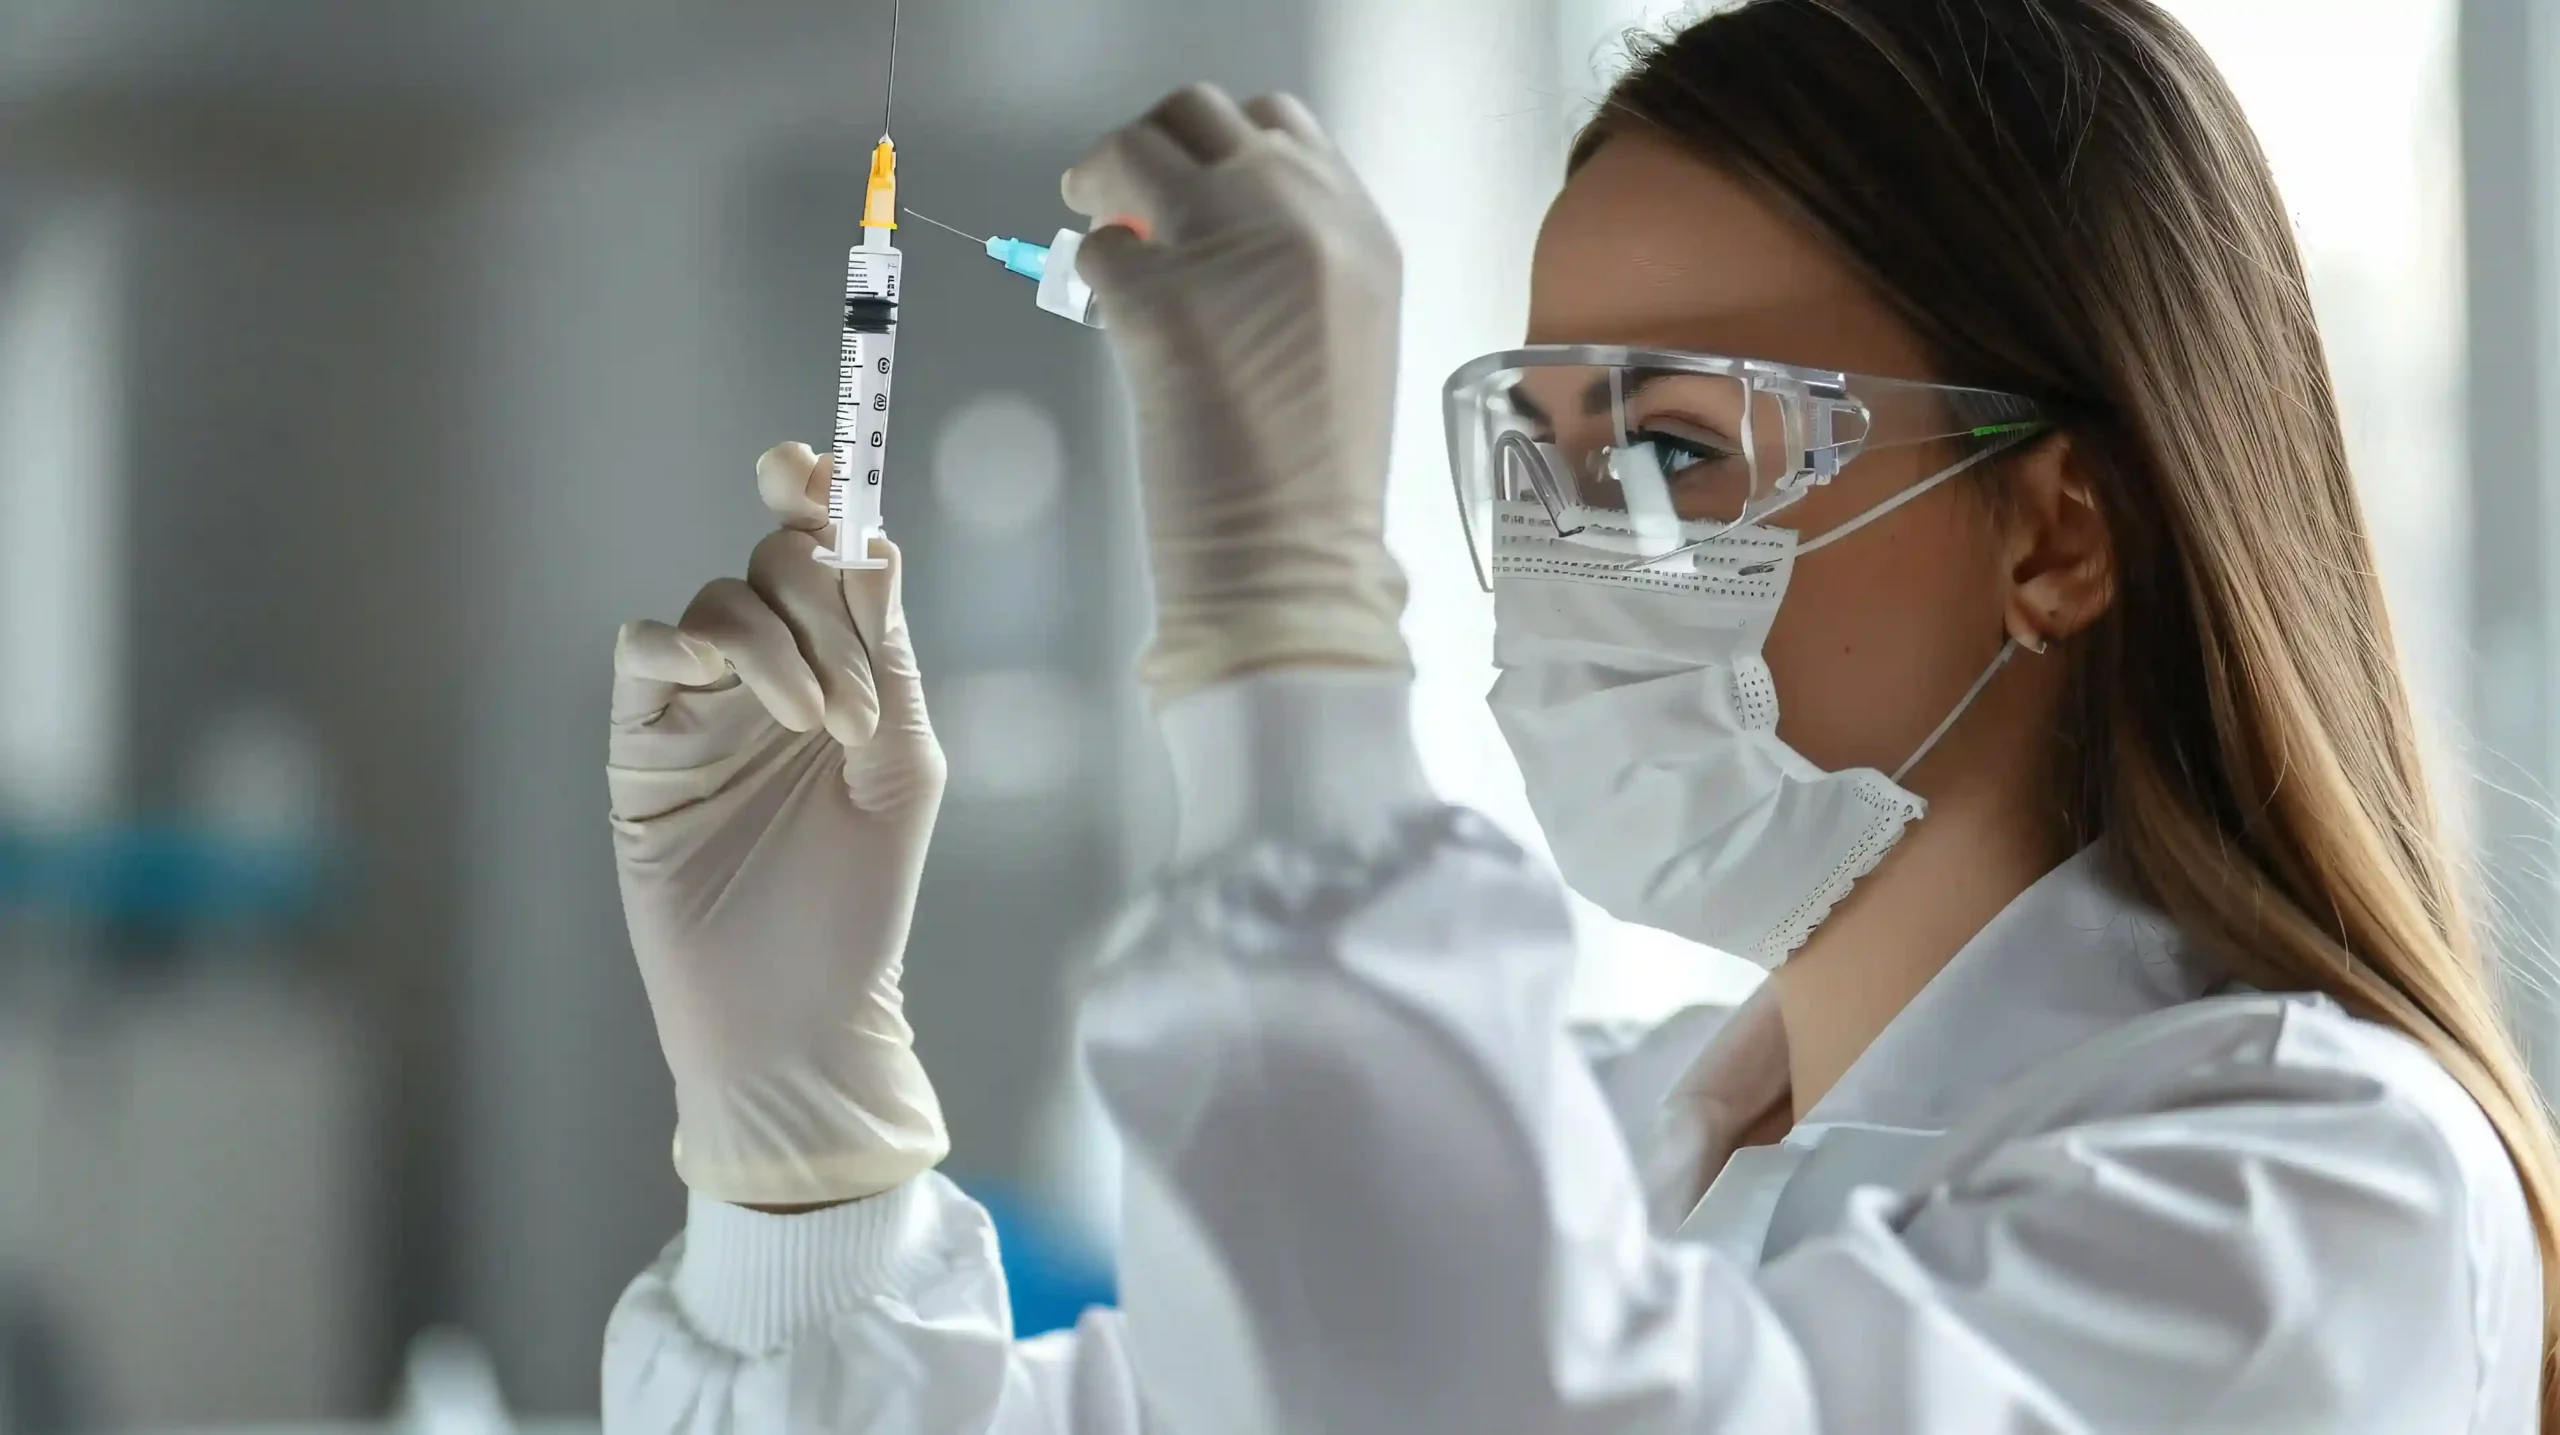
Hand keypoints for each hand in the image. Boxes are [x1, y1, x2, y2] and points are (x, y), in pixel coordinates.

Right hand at [609, 442, 947, 1205]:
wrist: (794, 1011)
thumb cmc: (857, 905)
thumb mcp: (904, 769)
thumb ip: (889, 656)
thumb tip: (872, 543)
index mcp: (836, 676)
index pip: (822, 559)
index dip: (818, 498)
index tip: (824, 464)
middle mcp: (764, 678)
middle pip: (774, 562)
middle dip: (820, 591)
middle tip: (859, 695)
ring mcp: (698, 707)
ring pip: (717, 600)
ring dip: (782, 641)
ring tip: (822, 726)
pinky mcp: (641, 743)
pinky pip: (646, 649)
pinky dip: (697, 645)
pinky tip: (744, 691)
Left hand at [1064, 84, 1409, 703]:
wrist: (1295, 567)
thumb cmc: (1317, 482)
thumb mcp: (1346, 340)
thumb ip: (1297, 265)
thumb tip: (1212, 231)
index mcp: (1363, 232)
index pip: (1282, 128)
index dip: (1221, 149)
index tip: (1190, 187)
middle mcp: (1304, 218)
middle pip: (1202, 115)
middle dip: (1151, 147)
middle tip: (1115, 192)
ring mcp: (1228, 251)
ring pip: (1135, 150)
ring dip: (1103, 182)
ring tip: (1090, 223)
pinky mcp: (1158, 300)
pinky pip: (1097, 248)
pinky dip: (1092, 276)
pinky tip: (1110, 320)